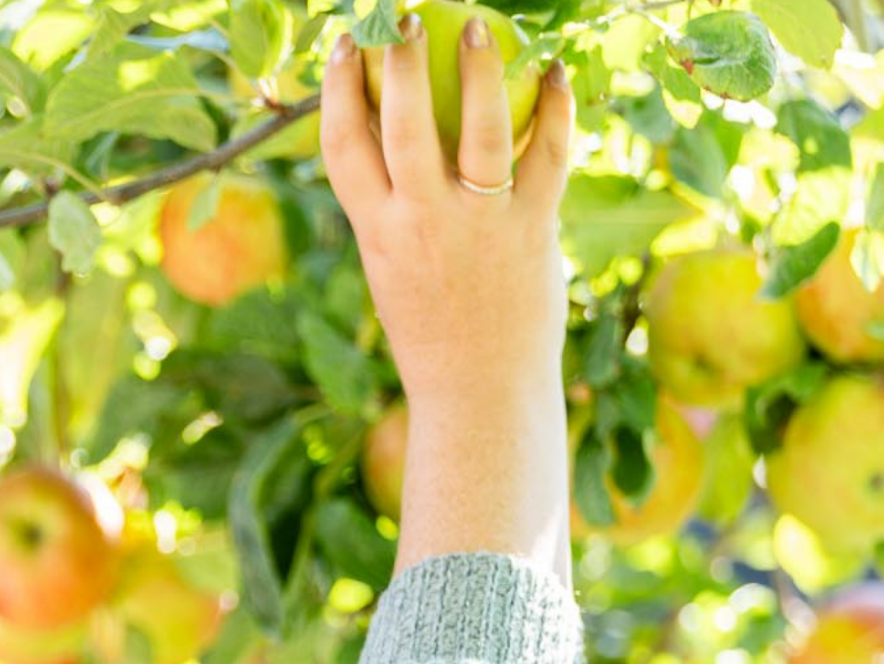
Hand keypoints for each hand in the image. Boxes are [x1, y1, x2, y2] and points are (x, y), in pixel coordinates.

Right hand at [323, 16, 576, 582]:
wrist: (481, 394)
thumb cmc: (433, 331)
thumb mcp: (391, 269)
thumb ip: (391, 211)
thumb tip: (398, 143)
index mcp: (376, 232)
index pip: (342, 145)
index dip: (339, 89)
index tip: (344, 46)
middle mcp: (421, 222)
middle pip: (402, 123)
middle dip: (398, 59)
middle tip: (402, 12)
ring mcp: (479, 224)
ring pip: (476, 129)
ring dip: (478, 70)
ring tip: (481, 26)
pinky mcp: (532, 230)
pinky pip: (545, 156)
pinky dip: (554, 109)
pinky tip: (554, 72)